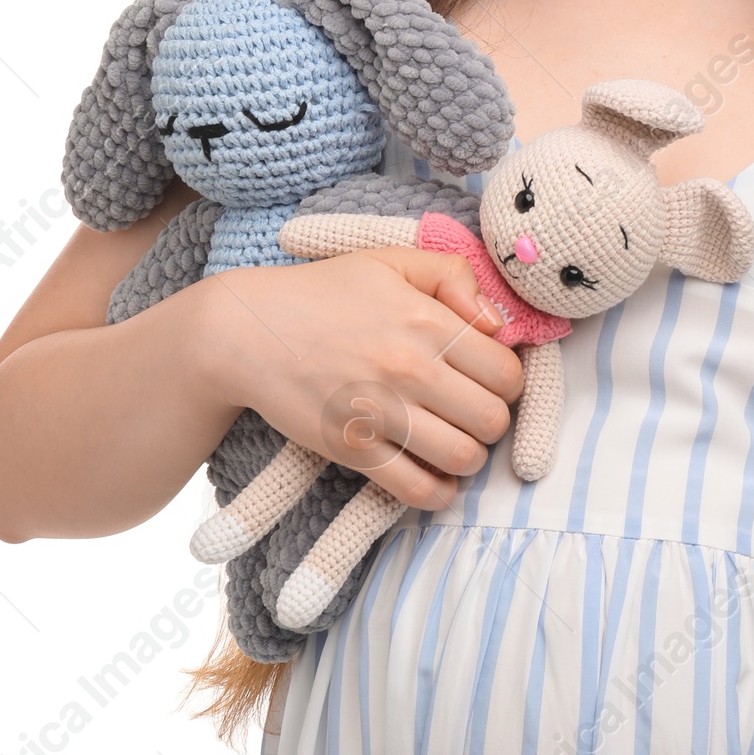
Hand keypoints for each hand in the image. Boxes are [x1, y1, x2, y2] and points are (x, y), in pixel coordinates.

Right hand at [192, 246, 525, 513]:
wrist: (246, 331)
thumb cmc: (323, 294)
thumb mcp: (391, 260)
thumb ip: (454, 275)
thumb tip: (497, 323)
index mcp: (427, 321)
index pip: (507, 373)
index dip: (507, 382)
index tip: (487, 382)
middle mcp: (410, 369)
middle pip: (493, 420)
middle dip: (492, 422)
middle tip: (472, 414)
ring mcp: (381, 413)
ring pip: (464, 459)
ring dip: (469, 458)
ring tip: (454, 443)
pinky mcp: (352, 449)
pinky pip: (417, 489)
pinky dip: (438, 493)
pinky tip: (436, 479)